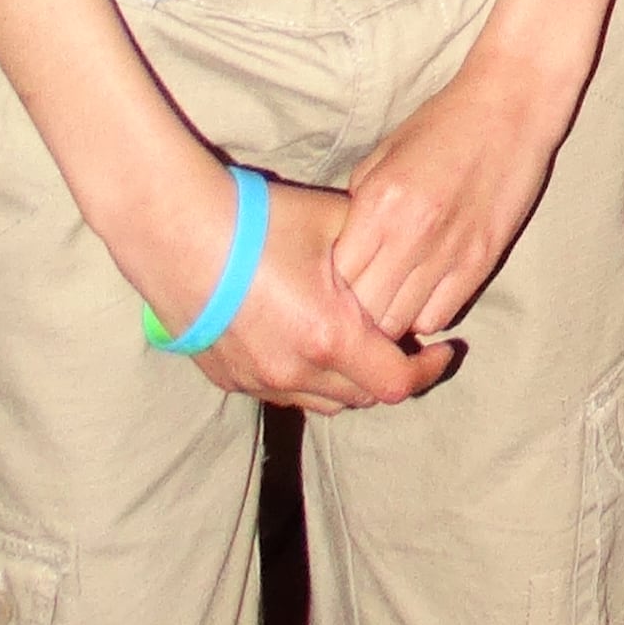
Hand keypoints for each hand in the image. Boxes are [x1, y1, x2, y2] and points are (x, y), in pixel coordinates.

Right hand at [169, 173, 438, 415]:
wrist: (178, 233)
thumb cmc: (261, 223)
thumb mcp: (335, 223)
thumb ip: (377, 251)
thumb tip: (404, 259)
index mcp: (330, 338)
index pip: (397, 383)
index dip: (428, 370)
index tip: (445, 349)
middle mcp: (295, 373)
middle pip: (362, 397)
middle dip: (390, 372)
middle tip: (403, 340)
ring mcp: (259, 382)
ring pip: (322, 401)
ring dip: (349, 381)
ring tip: (359, 343)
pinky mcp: (230, 379)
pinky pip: (284, 393)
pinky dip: (309, 378)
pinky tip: (309, 342)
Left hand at [331, 56, 575, 352]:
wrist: (512, 104)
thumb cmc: (443, 123)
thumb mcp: (383, 154)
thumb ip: (357, 206)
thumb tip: (341, 251)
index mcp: (379, 203)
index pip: (336, 279)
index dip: (330, 289)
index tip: (334, 283)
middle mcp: (411, 233)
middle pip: (364, 312)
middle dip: (355, 313)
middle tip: (359, 299)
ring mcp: (450, 251)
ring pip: (399, 323)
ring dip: (389, 317)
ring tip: (390, 298)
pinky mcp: (482, 260)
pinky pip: (439, 316)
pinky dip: (424, 314)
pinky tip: (423, 293)